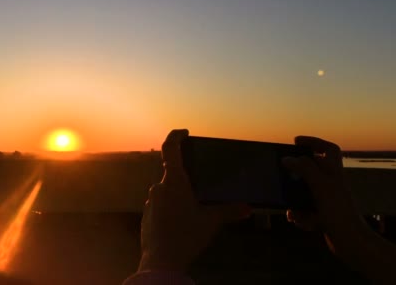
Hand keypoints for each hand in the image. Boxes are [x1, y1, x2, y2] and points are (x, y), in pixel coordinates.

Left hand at [138, 129, 249, 271]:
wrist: (161, 261)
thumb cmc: (186, 236)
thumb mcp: (211, 221)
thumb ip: (229, 211)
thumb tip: (247, 208)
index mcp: (174, 182)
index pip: (171, 148)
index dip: (176, 136)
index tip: (185, 133)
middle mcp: (159, 188)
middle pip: (172, 173)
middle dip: (186, 176)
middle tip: (200, 184)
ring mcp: (150, 202)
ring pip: (166, 190)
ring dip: (179, 194)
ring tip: (194, 206)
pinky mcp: (148, 216)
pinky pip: (161, 205)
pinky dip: (171, 207)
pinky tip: (182, 221)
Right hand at [283, 136, 370, 250]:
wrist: (351, 242)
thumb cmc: (339, 211)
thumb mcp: (320, 184)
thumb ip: (304, 168)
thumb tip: (287, 159)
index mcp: (335, 172)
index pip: (329, 149)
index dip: (314, 142)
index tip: (296, 141)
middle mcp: (333, 184)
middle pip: (313, 171)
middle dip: (297, 174)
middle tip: (284, 173)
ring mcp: (329, 201)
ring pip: (307, 193)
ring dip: (295, 200)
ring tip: (289, 206)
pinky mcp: (325, 217)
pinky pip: (307, 212)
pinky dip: (301, 217)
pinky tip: (298, 221)